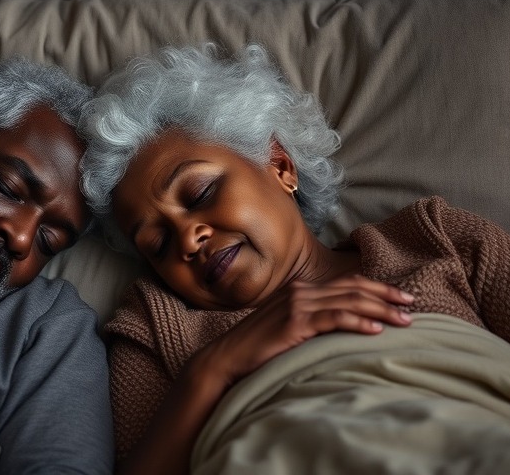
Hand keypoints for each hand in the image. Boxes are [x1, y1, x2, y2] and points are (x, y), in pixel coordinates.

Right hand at [196, 274, 413, 384]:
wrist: (227, 358)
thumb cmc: (257, 348)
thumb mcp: (287, 327)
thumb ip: (312, 320)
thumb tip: (342, 327)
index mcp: (301, 289)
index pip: (347, 283)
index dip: (377, 288)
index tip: (401, 298)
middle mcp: (301, 290)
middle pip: (354, 288)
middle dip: (387, 296)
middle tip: (413, 305)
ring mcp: (297, 304)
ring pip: (349, 301)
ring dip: (381, 310)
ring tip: (405, 321)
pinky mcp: (294, 322)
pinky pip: (334, 318)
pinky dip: (358, 322)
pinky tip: (376, 330)